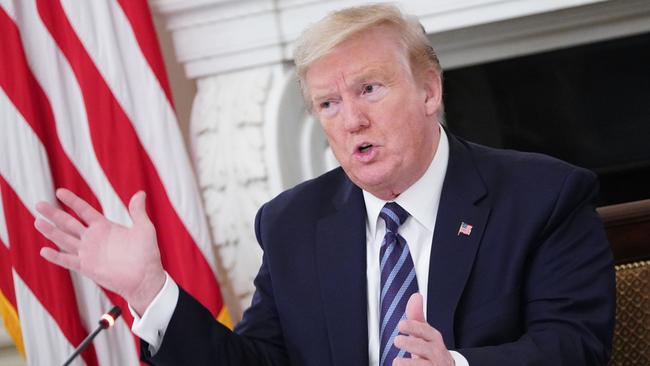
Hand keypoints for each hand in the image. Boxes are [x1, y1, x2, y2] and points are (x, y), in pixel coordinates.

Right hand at [35, 188, 165, 314]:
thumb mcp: (144, 228)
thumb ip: (138, 211)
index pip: (84, 210)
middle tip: (39, 204)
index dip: (72, 201)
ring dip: (51, 231)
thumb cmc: (147, 254)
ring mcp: (88, 253)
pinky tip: (44, 250)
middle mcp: (93, 238)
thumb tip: (140, 192)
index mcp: (105, 227)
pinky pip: (68, 260)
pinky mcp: (87, 267)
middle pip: (69, 223)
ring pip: (64, 239)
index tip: (59, 192)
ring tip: (37, 221)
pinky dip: (56, 256)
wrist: (145, 278)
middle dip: (54, 214)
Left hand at [393, 293, 454, 365]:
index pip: (425, 331)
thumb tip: (416, 295)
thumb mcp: (424, 333)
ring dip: (410, 364)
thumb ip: (416, 316)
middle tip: (397, 340)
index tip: (401, 325)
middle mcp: (436, 353)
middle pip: (424, 348)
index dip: (413, 327)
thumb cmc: (430, 350)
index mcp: (434, 339)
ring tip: (397, 362)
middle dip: (411, 344)